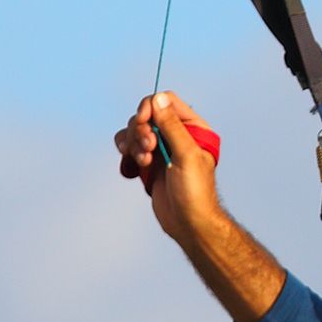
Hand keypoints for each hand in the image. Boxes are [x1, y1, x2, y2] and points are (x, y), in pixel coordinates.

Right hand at [118, 90, 223, 240]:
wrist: (188, 223)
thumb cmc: (195, 192)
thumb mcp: (186, 155)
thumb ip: (172, 126)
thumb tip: (158, 98)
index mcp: (192, 127)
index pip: (166, 102)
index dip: (150, 108)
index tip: (145, 123)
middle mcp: (176, 134)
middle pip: (146, 115)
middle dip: (141, 130)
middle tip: (148, 151)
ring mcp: (161, 148)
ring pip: (136, 130)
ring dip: (133, 143)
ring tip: (144, 162)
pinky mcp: (149, 162)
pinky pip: (130, 147)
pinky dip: (127, 154)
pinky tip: (134, 168)